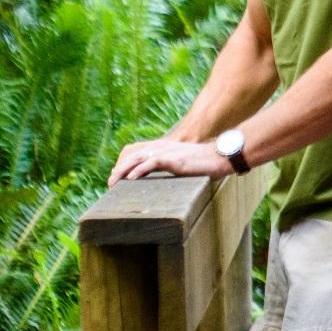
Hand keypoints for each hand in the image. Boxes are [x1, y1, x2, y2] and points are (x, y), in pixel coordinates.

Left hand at [113, 138, 232, 181]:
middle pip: (132, 155)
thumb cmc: (205, 162)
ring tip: (114, 182)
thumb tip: (164, 179)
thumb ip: (171, 166)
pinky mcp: (174, 160)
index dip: (123, 162)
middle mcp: (162, 147)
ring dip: (123, 170)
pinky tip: (131, 178)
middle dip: (118, 169)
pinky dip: (139, 170)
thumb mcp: (183, 162)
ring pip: (138, 158)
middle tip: (110, 183)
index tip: (116, 176)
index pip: (135, 151)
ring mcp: (167, 152)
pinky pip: (152, 163)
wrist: (221, 156)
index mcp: (163, 147)